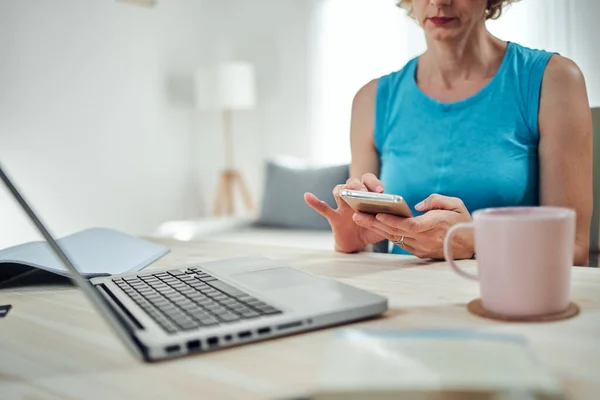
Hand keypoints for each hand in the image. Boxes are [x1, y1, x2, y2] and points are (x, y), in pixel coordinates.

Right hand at [304, 173, 387, 252]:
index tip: (380, 190)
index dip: (373, 183)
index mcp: (367, 195)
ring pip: (339, 190)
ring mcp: (342, 206)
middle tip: (364, 193)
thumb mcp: (384, 223)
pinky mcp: (334, 217)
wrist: (359, 245)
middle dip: (358, 186)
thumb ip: (389, 217)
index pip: (368, 180)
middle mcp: (354, 197)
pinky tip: (307, 196)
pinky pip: (323, 208)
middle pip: (353, 182)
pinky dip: (315, 202)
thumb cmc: (372, 230)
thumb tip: (398, 214)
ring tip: (345, 193)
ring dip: (343, 190)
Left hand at [353, 194, 473, 259]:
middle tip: (357, 215)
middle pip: (396, 232)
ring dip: (376, 229)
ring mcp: (422, 248)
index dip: (392, 221)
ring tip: (360, 219)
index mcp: (435, 226)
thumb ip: (435, 200)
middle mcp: (427, 239)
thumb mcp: (455, 204)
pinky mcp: (420, 253)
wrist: (472, 246)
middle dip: (374, 223)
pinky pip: (400, 242)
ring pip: (395, 238)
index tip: (378, 214)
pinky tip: (374, 226)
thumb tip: (416, 206)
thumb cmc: (463, 222)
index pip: (410, 225)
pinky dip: (386, 234)